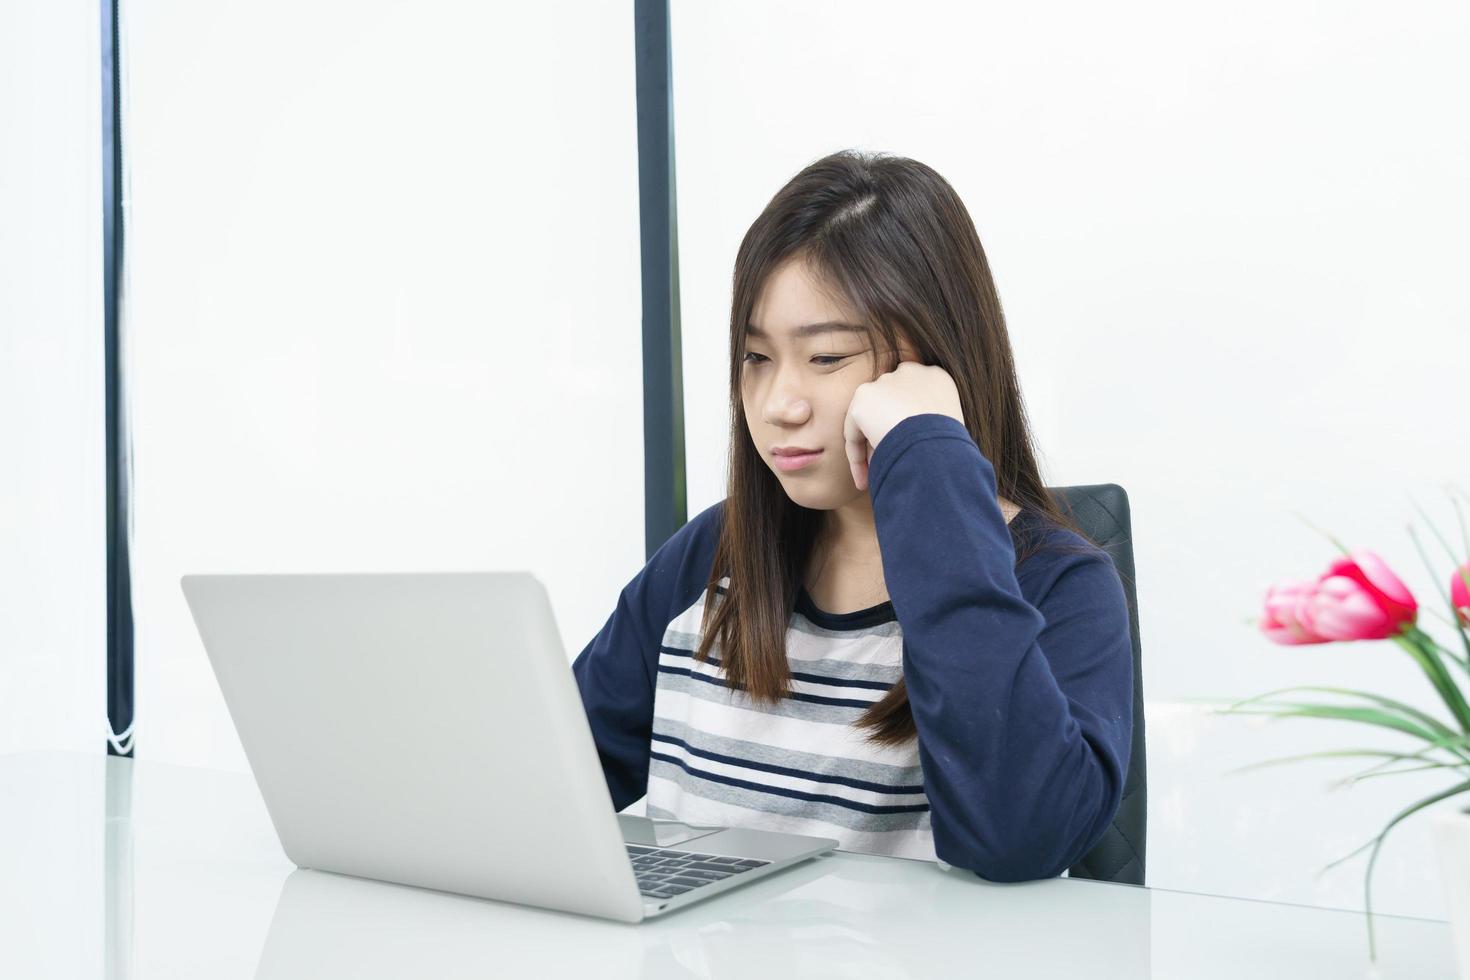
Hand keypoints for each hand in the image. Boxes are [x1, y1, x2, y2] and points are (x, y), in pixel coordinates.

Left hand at [843, 359, 964, 490]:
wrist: (935, 447)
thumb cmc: (951, 448)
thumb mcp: (950, 430)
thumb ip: (930, 425)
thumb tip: (914, 445)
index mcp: (937, 378)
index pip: (915, 399)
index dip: (909, 428)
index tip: (911, 453)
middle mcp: (911, 372)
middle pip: (891, 407)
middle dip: (888, 435)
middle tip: (891, 465)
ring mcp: (885, 383)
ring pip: (872, 420)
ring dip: (873, 449)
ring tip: (876, 478)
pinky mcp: (863, 399)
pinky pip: (854, 434)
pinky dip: (856, 458)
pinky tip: (863, 481)